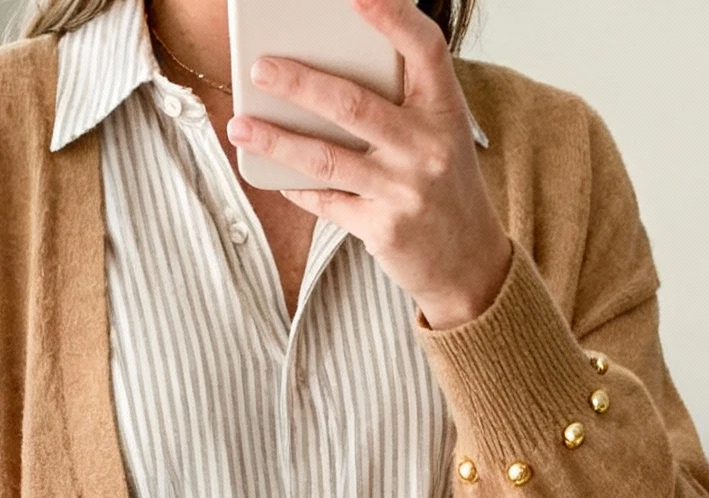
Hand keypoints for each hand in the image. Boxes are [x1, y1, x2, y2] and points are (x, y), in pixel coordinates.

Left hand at [225, 0, 510, 330]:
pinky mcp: (382, 228)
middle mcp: (426, 147)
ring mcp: (403, 190)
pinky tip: (269, 172)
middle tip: (259, 68)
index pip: (424, 49)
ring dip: (277, 140)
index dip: (392, 18)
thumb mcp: (440, 131)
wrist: (469, 261)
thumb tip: (325, 74)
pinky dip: (295, 186)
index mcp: (445, 109)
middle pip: (353, 104)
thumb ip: (400, 101)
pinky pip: (326, 201)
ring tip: (239, 126)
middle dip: (299, 84)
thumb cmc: (444, 182)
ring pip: (327, 157)